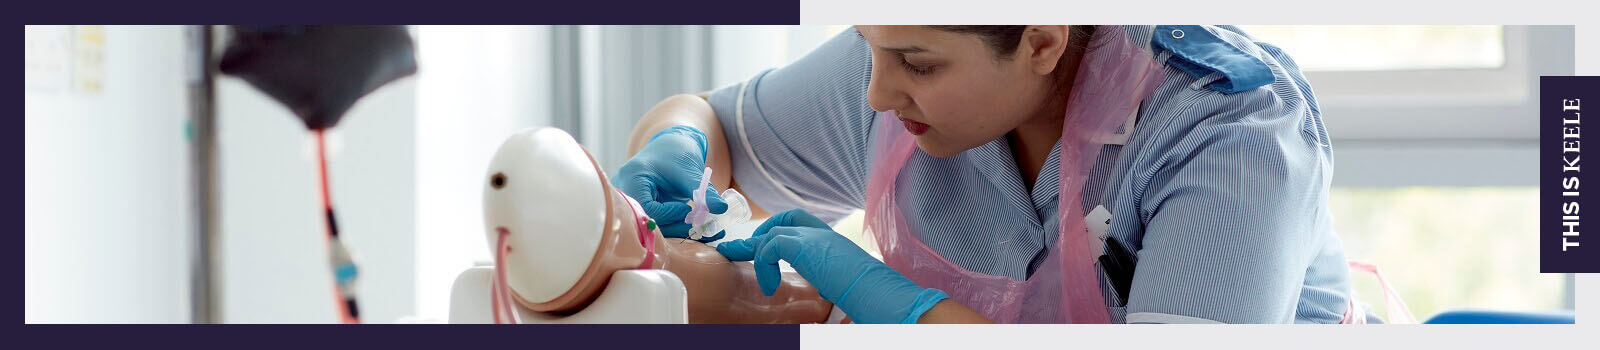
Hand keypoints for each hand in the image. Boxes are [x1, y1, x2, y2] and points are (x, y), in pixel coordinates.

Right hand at [613, 126, 728, 241]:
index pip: (647, 207)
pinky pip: (657, 223)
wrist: (669, 148)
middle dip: (676, 226)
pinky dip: (676, 225)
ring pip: (653, 225)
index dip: (669, 213)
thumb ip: (703, 190)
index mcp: (632, 177)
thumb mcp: (690, 170)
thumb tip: (721, 207)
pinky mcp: (641, 210)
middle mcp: (625, 192)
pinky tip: (694, 225)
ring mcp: (631, 203)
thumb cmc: (675, 153)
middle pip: (648, 220)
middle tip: (701, 228)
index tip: (687, 210)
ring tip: (703, 228)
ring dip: (678, 229)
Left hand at [716, 209, 948, 323]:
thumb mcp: (845, 288)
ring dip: (755, 248)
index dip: (784, 230)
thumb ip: (830, 286)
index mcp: (835, 244)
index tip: (768, 248)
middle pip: (789, 218)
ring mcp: (816, 238)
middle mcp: (826, 236)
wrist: (883, 295)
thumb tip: (824, 310)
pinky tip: (768, 287)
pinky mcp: (805, 246)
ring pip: (775, 231)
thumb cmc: (872, 298)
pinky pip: (770, 245)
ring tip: (742, 264)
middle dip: (764, 230)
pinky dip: (763, 263)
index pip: (805, 223)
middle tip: (744, 248)